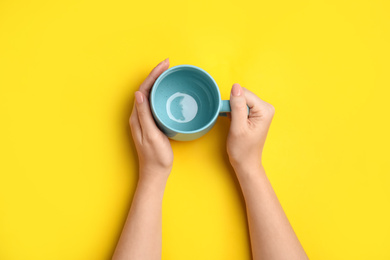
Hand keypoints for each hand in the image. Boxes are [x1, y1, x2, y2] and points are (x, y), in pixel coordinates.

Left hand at [129, 58, 172, 181]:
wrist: (155, 173)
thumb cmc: (155, 157)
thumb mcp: (151, 135)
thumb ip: (145, 115)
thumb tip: (139, 94)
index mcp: (137, 117)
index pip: (144, 89)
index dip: (154, 75)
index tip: (164, 65)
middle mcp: (139, 116)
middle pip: (146, 89)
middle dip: (156, 75)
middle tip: (169, 64)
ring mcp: (145, 119)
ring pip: (150, 95)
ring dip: (159, 82)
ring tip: (169, 73)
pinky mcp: (151, 123)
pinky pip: (155, 103)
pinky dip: (162, 93)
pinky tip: (169, 92)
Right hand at [227, 83, 274, 172]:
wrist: (246, 162)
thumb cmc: (242, 149)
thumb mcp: (238, 127)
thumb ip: (237, 106)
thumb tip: (236, 86)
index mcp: (265, 110)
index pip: (244, 94)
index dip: (233, 103)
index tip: (231, 117)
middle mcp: (266, 108)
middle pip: (243, 95)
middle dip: (234, 106)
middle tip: (234, 122)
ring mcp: (261, 111)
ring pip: (240, 100)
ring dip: (233, 110)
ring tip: (235, 124)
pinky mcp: (255, 114)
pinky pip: (241, 105)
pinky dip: (235, 113)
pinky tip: (236, 123)